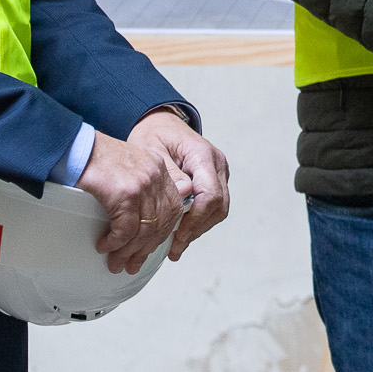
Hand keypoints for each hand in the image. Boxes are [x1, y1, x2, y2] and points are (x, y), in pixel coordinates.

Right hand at [76, 127, 186, 273]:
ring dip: (128, 252)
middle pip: (161, 223)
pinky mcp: (125, 194)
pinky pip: (125, 230)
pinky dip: (115, 243)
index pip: (174, 208)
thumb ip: (144, 186)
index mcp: (159, 169)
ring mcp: (142, 185)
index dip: (163, 232)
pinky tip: (105, 246)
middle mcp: (155, 176)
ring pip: (144, 231)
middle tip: (132, 264)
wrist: (77, 146)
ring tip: (115, 262)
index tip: (150, 248)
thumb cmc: (97, 156)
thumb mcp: (129, 166)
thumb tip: (146, 220)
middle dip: (146, 249)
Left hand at [126, 109, 230, 260]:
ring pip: (220, 209)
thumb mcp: (152, 151)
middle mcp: (217, 163)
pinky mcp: (216, 178)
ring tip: (177, 244)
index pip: (209, 195)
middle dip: (198, 229)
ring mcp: (219, 171)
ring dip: (200, 228)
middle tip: (175, 248)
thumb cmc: (153, 135)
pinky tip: (183, 232)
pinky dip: (201, 220)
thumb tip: (183, 195)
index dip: (195, 220)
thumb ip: (169, 173)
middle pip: (219, 205)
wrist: (161, 123)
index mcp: (202, 154)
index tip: (177, 237)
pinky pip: (214, 204)